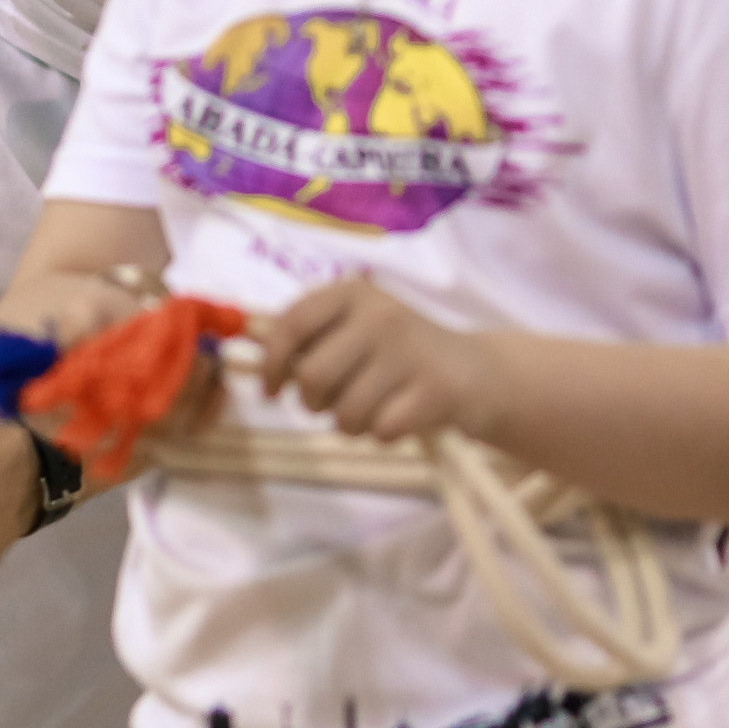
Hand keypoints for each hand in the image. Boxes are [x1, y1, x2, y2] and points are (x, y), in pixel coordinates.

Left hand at [259, 276, 496, 444]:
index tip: (270, 390)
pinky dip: (383, 433)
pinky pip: (381, 430)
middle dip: (313, 402)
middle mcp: (379, 315)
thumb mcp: (355, 329)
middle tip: (329, 403)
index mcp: (352, 294)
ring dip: (349, 424)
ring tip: (370, 409)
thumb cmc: (398, 352)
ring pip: (346, 412)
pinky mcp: (435, 389)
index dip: (271, 362)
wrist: (477, 371)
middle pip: (312, 376)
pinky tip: (400, 416)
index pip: (291, 323)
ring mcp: (409, 351)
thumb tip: (250, 351)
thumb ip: (309, 337)